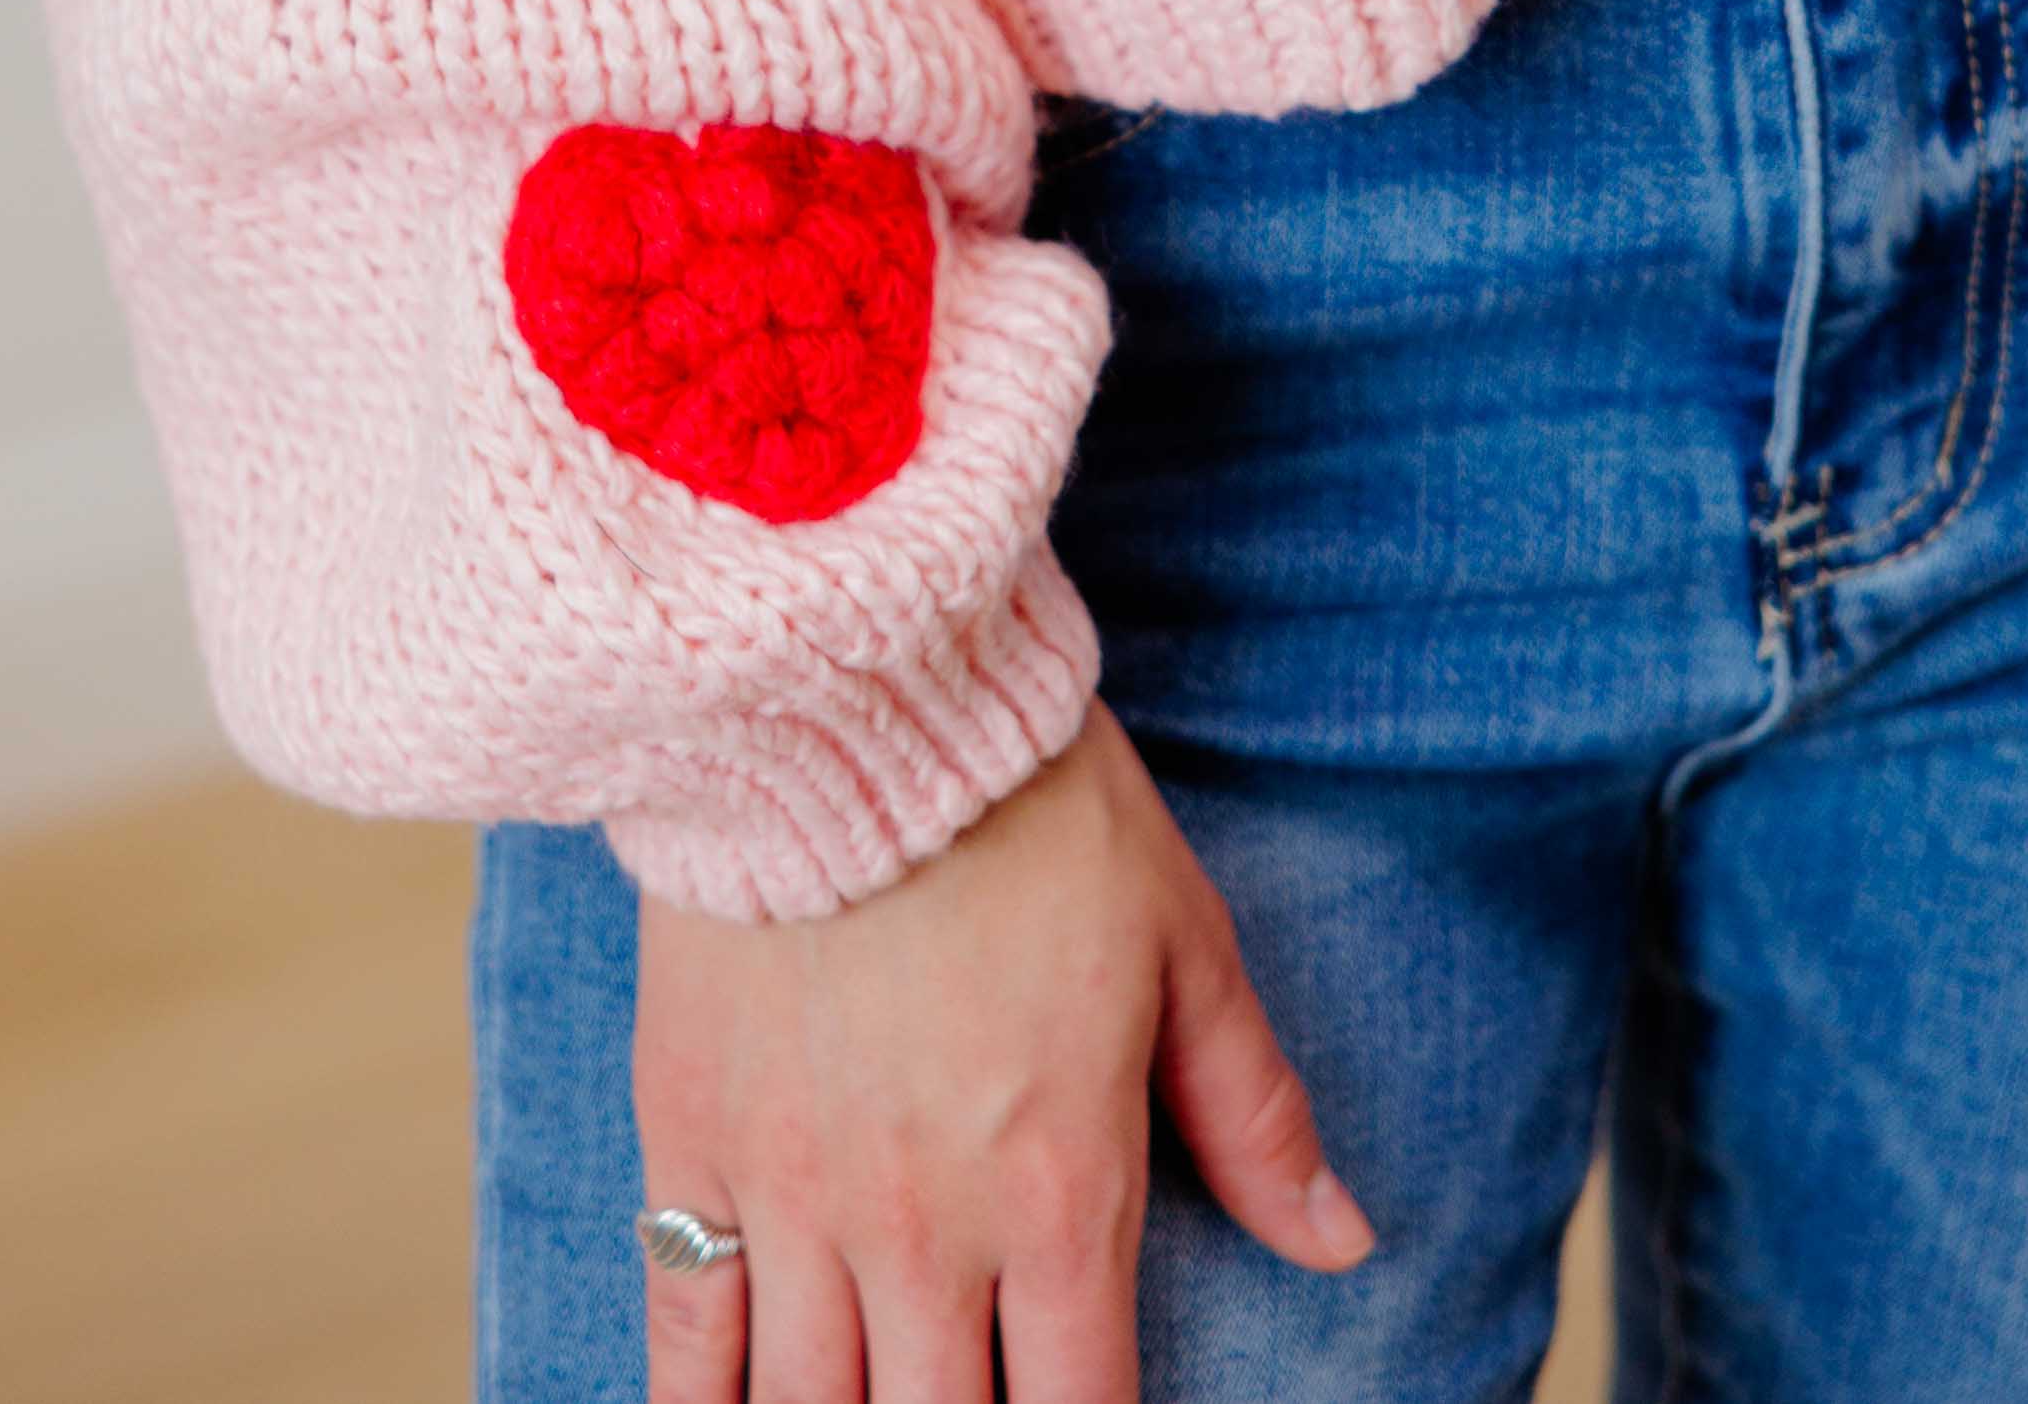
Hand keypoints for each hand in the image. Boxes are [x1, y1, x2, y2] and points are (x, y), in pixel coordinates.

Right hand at [630, 695, 1371, 1401]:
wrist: (847, 695)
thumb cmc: (1032, 804)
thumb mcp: (1181, 941)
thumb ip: (1250, 1111)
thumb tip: (1343, 1243)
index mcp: (1060, 1194)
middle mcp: (927, 1231)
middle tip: (961, 1402)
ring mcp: (797, 1195)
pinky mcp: (692, 1137)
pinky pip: (685, 1325)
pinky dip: (696, 1402)